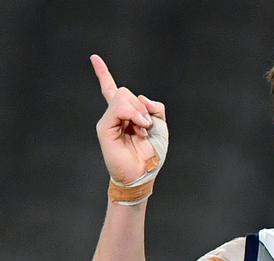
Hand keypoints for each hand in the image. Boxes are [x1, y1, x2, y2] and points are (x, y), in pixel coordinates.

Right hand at [90, 54, 166, 184]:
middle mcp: (114, 116)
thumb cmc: (152, 153)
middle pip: (125, 92)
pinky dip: (134, 114)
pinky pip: (119, 108)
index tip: (94, 58)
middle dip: (141, 106)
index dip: (103, 74)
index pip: (112, 90)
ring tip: (142, 130)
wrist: (144, 172)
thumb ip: (155, 108)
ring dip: (139, 112)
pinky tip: (139, 128)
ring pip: (123, 97)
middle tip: (146, 126)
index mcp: (126, 114)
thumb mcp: (161, 127)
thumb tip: (141, 98)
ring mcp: (108, 121)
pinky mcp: (104, 128)